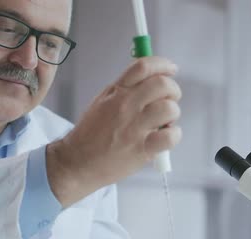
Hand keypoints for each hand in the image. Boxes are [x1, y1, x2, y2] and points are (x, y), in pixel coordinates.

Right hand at [46, 57, 181, 206]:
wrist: (77, 162)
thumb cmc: (91, 133)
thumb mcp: (102, 101)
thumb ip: (124, 89)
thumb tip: (151, 78)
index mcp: (116, 91)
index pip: (143, 66)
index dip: (163, 64)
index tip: (171, 69)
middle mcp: (126, 106)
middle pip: (162, 85)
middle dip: (173, 90)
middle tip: (169, 100)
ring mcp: (134, 128)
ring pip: (170, 108)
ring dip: (172, 114)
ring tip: (163, 122)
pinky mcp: (142, 149)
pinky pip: (170, 136)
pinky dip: (173, 135)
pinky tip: (164, 137)